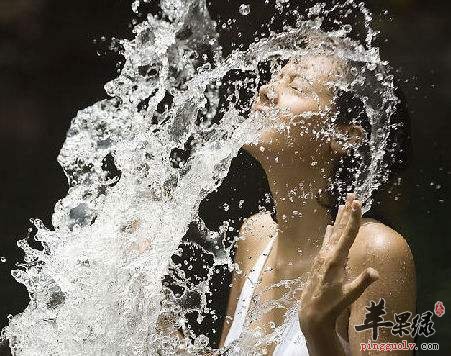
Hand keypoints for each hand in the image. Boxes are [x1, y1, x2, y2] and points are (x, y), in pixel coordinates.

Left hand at [298, 193, 378, 353]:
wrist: (311, 311)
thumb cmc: (332, 304)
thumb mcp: (349, 295)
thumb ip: (362, 282)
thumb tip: (376, 272)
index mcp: (335, 259)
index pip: (347, 234)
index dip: (353, 218)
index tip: (357, 203)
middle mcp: (328, 253)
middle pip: (339, 228)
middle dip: (346, 212)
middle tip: (351, 194)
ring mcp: (322, 256)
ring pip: (333, 233)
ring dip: (339, 218)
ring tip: (343, 204)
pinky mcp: (320, 261)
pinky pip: (327, 241)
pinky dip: (330, 232)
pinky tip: (329, 226)